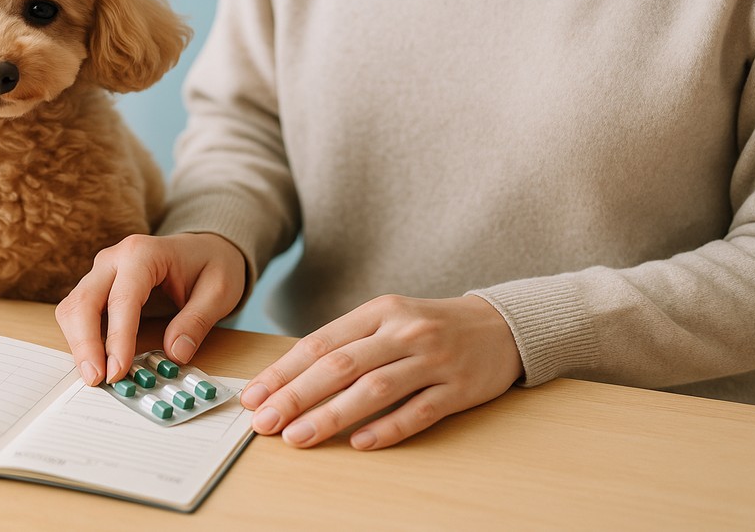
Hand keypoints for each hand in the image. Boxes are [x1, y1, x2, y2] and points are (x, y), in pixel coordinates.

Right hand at [55, 233, 245, 385]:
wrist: (203, 248)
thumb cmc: (211, 265)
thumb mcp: (219, 291)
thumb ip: (197, 321)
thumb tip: (175, 354)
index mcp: (143, 253)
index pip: (122, 298)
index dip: (118, 338)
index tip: (118, 371)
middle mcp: (114, 258)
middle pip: (84, 301)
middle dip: (85, 344)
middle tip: (97, 379)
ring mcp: (102, 271)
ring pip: (73, 307)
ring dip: (79, 344)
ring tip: (95, 376)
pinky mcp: (97, 286)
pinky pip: (78, 312)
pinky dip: (81, 339)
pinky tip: (95, 362)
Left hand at [240, 294, 521, 449]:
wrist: (500, 325)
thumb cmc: (428, 327)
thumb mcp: (387, 320)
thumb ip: (346, 345)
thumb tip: (289, 380)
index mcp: (379, 311)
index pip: (320, 343)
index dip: (283, 371)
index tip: (254, 395)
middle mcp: (404, 332)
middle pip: (341, 366)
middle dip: (296, 396)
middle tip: (266, 421)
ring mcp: (433, 359)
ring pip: (375, 390)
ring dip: (331, 416)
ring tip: (298, 437)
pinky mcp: (459, 388)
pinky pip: (418, 411)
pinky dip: (387, 428)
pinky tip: (359, 443)